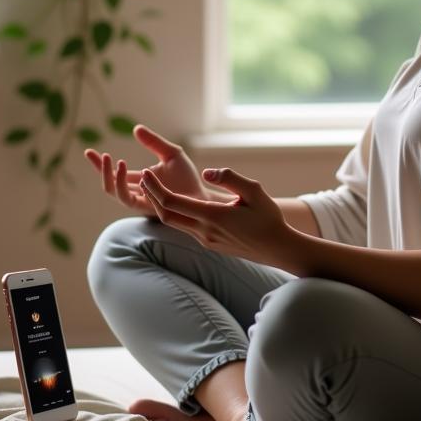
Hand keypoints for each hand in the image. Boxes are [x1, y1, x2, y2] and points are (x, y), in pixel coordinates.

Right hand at [84, 124, 227, 216]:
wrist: (202, 196)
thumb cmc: (188, 177)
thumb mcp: (171, 153)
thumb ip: (154, 142)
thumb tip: (135, 129)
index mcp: (140, 180)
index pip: (115, 172)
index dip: (100, 164)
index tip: (89, 151)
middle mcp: (137, 192)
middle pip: (109, 185)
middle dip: (102, 171)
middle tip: (103, 155)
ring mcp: (142, 202)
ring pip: (116, 195)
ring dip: (113, 179)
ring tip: (119, 161)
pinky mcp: (149, 209)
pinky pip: (131, 201)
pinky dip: (128, 187)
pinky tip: (136, 174)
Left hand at [138, 167, 300, 268]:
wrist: (277, 248)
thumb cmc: (268, 217)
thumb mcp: (254, 190)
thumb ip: (230, 178)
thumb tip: (207, 173)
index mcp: (212, 216)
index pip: (172, 202)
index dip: (155, 187)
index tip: (146, 172)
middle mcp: (204, 231)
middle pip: (166, 214)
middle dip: (151, 195)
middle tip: (143, 176)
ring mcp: (205, 240)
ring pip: (173, 223)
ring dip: (161, 205)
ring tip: (154, 187)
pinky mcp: (209, 245)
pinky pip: (185, 228)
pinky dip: (174, 214)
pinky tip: (174, 202)